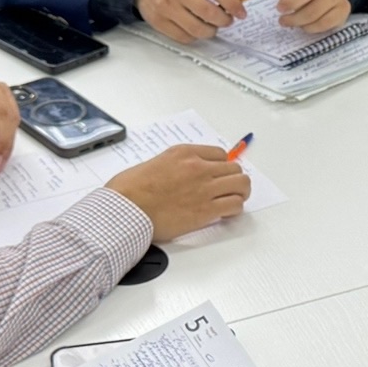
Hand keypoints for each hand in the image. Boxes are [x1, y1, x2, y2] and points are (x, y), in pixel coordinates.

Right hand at [106, 143, 249, 241]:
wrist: (126, 209)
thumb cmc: (129, 190)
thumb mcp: (153, 164)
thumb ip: (174, 166)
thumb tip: (181, 176)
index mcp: (185, 153)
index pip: (219, 154)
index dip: (220, 166)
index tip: (218, 174)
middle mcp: (198, 168)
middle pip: (234, 168)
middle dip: (233, 179)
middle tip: (228, 188)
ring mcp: (204, 189)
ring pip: (241, 185)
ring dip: (240, 192)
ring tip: (233, 200)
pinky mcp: (206, 211)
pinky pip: (234, 205)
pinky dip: (234, 209)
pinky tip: (226, 213)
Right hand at [137, 0, 245, 43]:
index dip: (234, 4)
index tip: (241, 12)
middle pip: (209, 12)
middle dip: (225, 20)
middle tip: (228, 20)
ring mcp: (166, 7)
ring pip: (197, 29)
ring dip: (212, 31)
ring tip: (213, 25)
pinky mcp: (159, 22)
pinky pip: (184, 37)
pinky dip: (195, 36)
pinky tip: (197, 28)